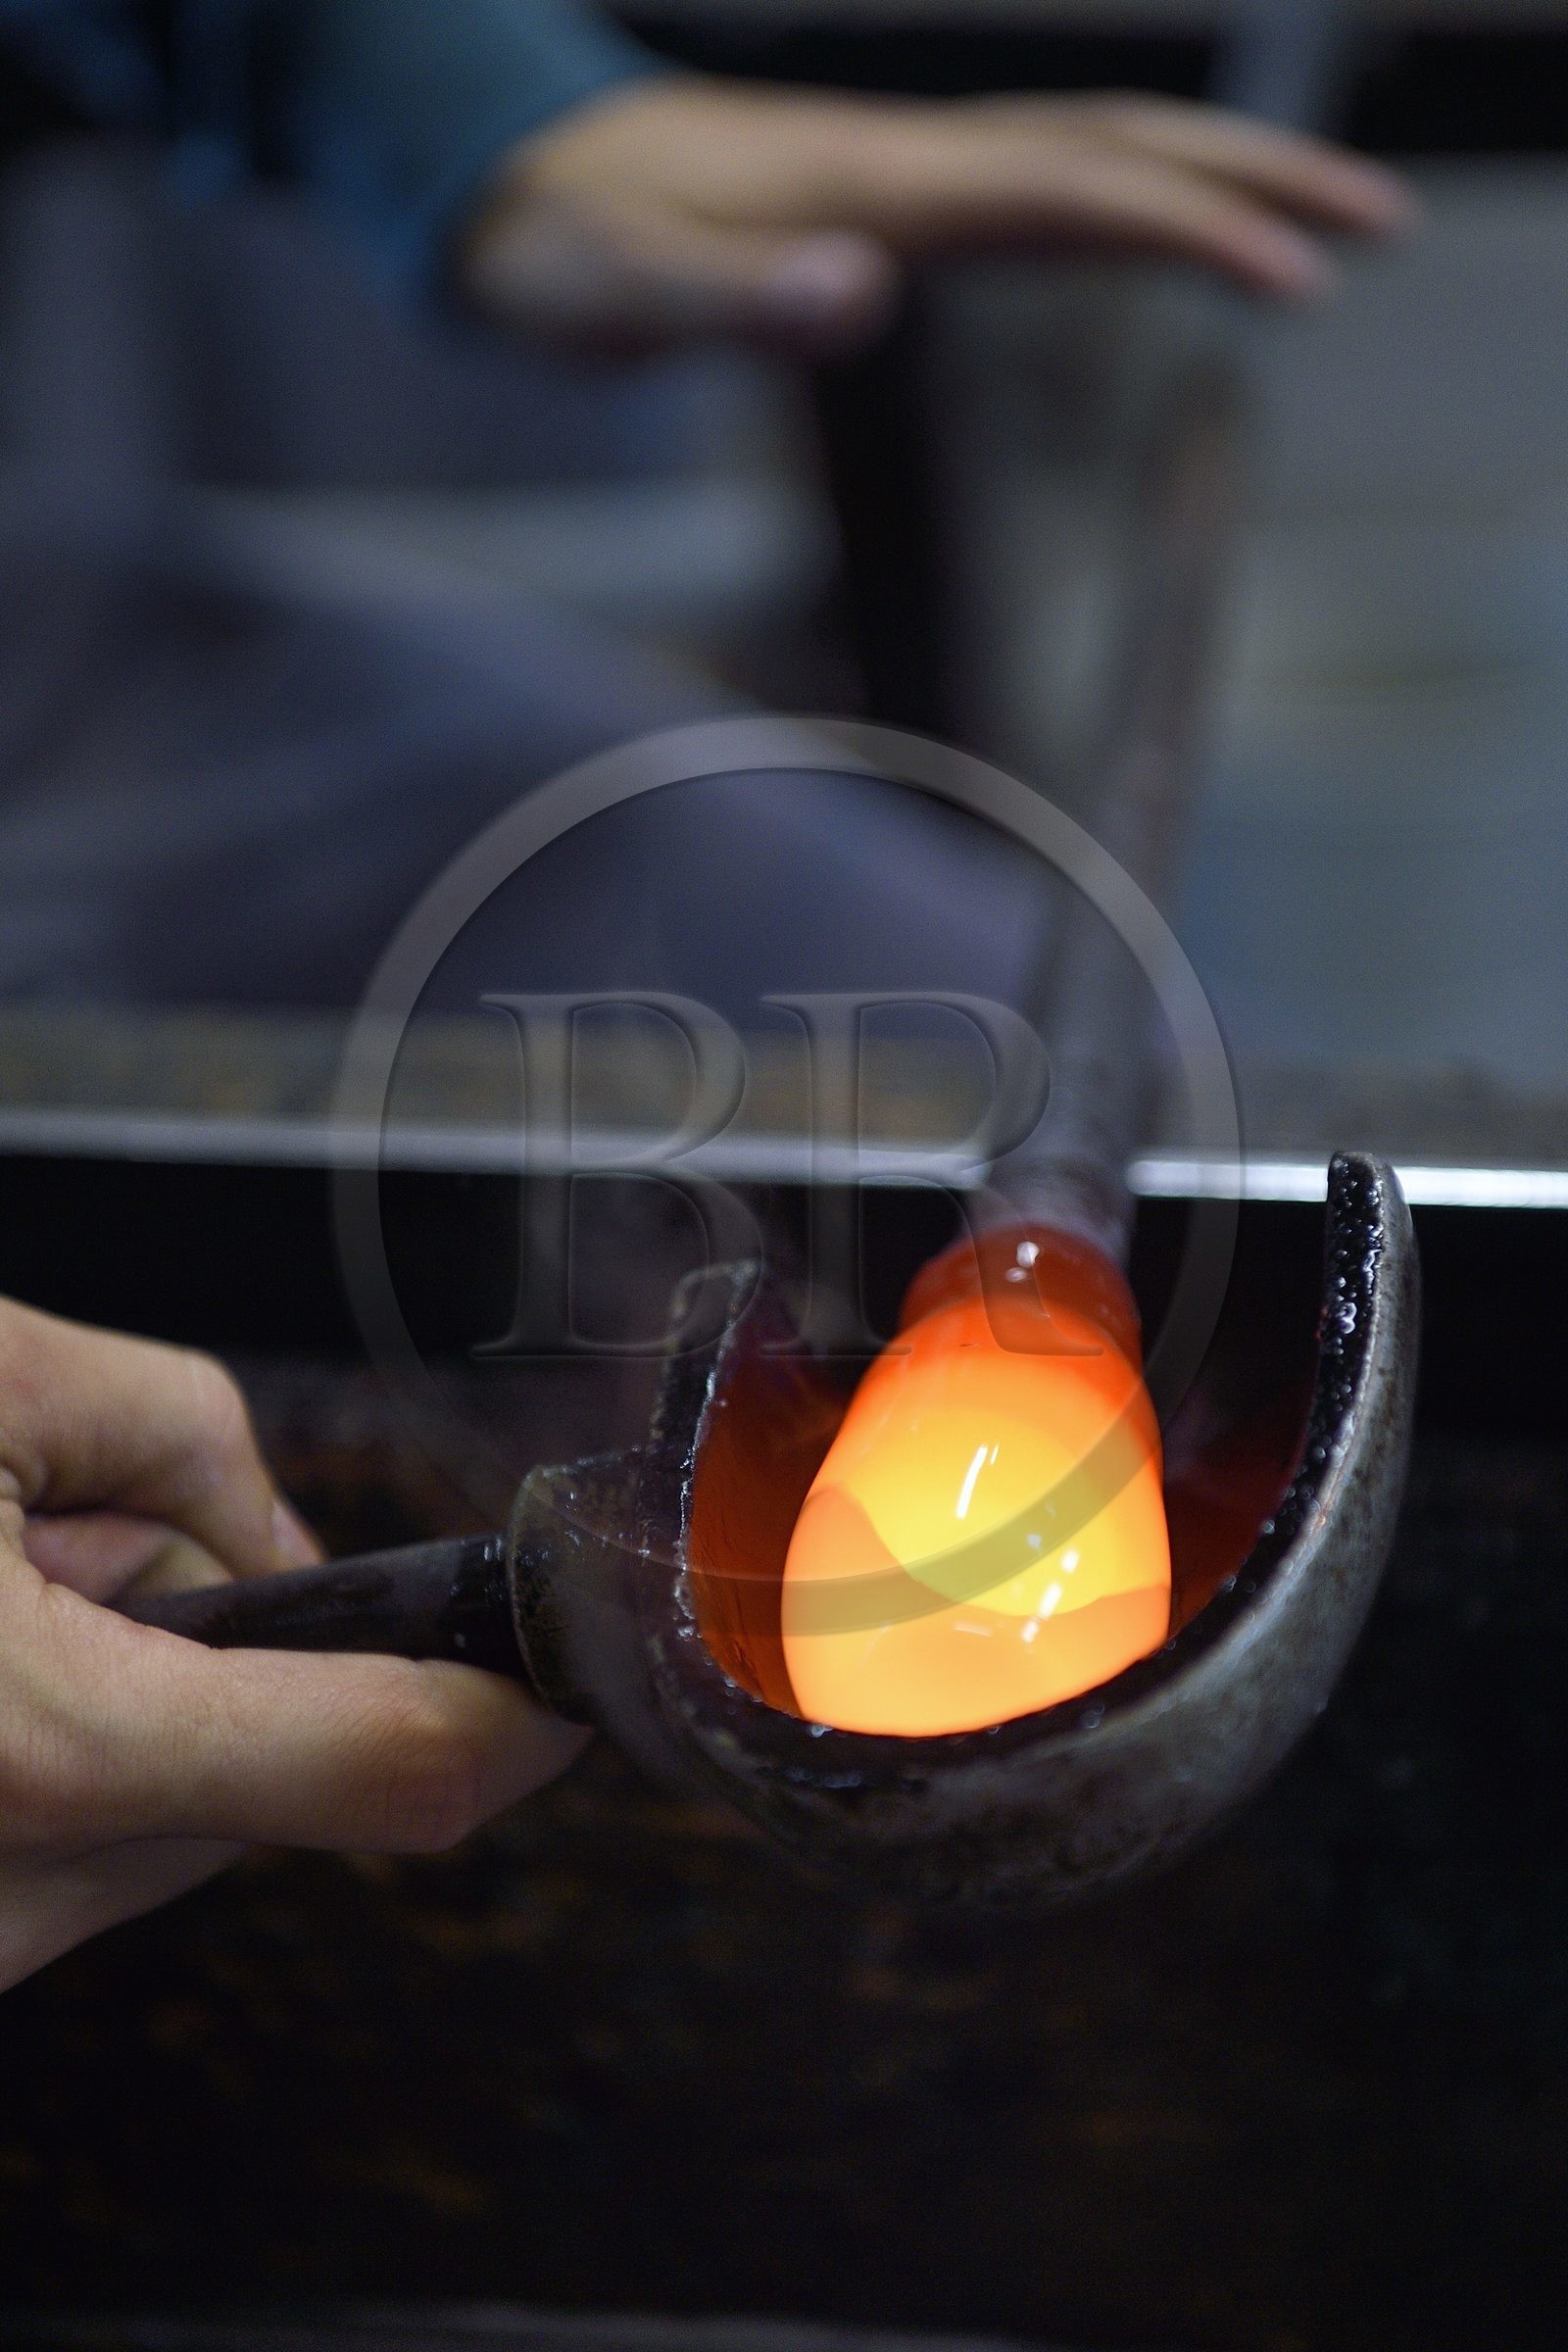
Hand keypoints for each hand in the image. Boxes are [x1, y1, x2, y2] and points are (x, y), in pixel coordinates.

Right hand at [0, 1298, 586, 1990]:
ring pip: (185, 1827)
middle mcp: (5, 1895)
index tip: (572, 1670)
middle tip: (90, 1541)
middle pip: (285, 1789)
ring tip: (8, 1597)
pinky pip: (86, 1857)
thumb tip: (284, 1552)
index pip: (387, 1764)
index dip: (515, 1711)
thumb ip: (186, 1438)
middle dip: (249, 1656)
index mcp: (43, 1745)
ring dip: (150, 1708)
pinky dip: (72, 1759)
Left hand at [461, 77, 1414, 353]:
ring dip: (1200, 182)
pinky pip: (1029, 185)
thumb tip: (866, 294)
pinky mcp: (875, 198)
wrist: (498, 177)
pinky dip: (1115, 200)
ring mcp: (894, 172)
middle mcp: (902, 163)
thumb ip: (733, 300)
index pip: (1067, 193)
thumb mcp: (618, 291)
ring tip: (1304, 229)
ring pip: (1080, 154)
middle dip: (1246, 186)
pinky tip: (1141, 230)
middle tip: (1374, 227)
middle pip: (1110, 149)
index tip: (1296, 281)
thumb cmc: (549, 247)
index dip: (1185, 232)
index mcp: (873, 184)